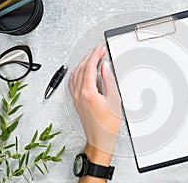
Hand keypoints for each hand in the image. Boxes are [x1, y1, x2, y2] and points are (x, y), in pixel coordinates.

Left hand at [69, 46, 120, 181]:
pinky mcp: (76, 100)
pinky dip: (78, 72)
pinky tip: (82, 70)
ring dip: (83, 62)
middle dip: (90, 56)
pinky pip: (73, 81)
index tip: (100, 49)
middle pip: (81, 68)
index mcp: (88, 92)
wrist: (99, 139)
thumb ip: (108, 81)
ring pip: (76, 73)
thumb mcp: (114, 100)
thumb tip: (104, 67)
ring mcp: (76, 97)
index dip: (95, 55)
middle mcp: (79, 93)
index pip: (89, 67)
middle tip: (98, 50)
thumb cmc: (108, 125)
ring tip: (92, 57)